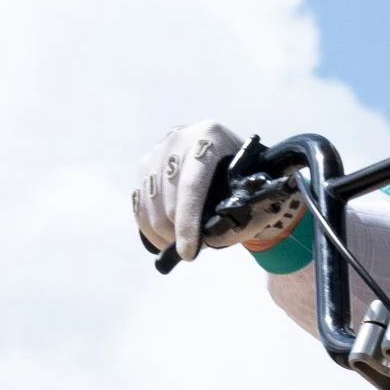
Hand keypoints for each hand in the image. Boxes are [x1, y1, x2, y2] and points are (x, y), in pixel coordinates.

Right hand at [133, 121, 246, 261]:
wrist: (231, 160)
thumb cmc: (246, 183)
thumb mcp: (251, 196)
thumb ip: (235, 216)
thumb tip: (205, 240)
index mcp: (210, 137)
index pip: (192, 185)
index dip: (188, 222)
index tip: (188, 253)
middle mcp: (179, 138)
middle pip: (167, 197)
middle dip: (176, 232)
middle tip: (192, 251)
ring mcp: (158, 150)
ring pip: (149, 203)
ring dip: (161, 233)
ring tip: (178, 246)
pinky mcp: (145, 165)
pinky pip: (138, 203)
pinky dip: (148, 227)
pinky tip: (163, 239)